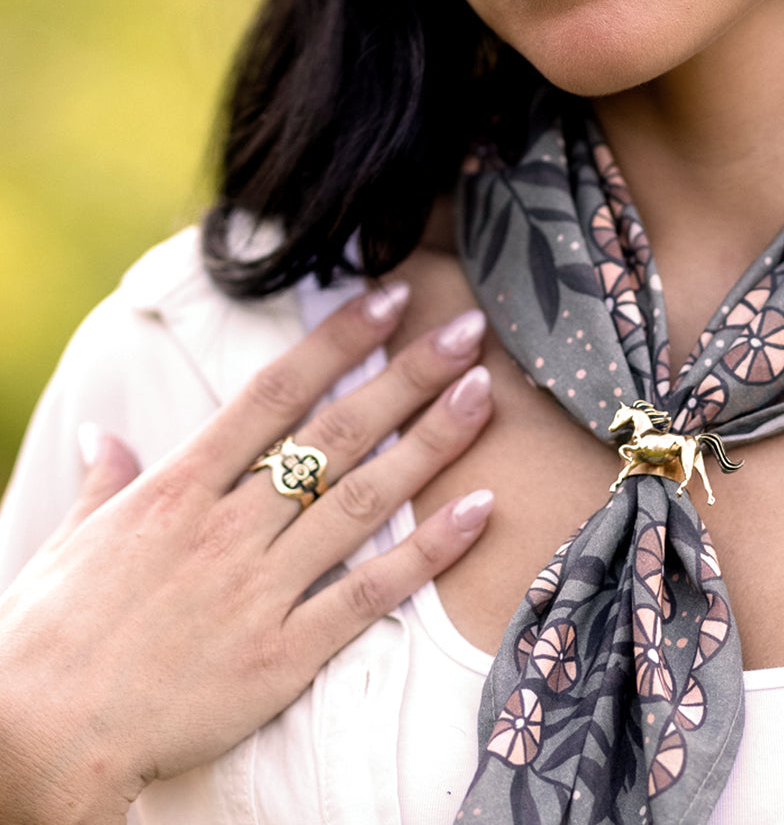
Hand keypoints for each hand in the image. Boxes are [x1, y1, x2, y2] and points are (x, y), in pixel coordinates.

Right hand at [0, 285, 494, 824]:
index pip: (274, 393)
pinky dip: (429, 552)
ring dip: (430, 443)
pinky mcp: (282, 653)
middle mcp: (227, 527)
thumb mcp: (69, 543)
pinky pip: (369, 593)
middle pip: (335, 434)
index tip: (390, 298)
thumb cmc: (47, 636)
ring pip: (363, 500)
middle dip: (406, 375)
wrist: (34, 739)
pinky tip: (480, 510)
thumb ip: (104, 483)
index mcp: (178, 488)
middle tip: (466, 331)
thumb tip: (105, 437)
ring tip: (484, 394)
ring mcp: (259, 588)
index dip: (338, 340)